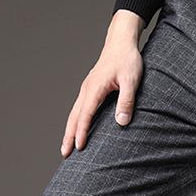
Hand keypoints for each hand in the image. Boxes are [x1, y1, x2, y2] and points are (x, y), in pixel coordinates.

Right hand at [60, 9, 144, 157]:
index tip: (79, 147)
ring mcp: (87, 88)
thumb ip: (126, 101)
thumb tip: (121, 122)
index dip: (82, 132)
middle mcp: (87, 89)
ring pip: (74, 113)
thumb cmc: (127, 59)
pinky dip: (75, 121)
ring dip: (69, 130)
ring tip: (66, 146)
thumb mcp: (131, 81)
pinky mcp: (90, 88)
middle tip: (65, 154)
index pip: (86, 114)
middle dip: (68, 136)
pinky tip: (76, 129)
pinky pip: (79, 108)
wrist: (121, 41)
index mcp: (95, 88)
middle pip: (74, 116)